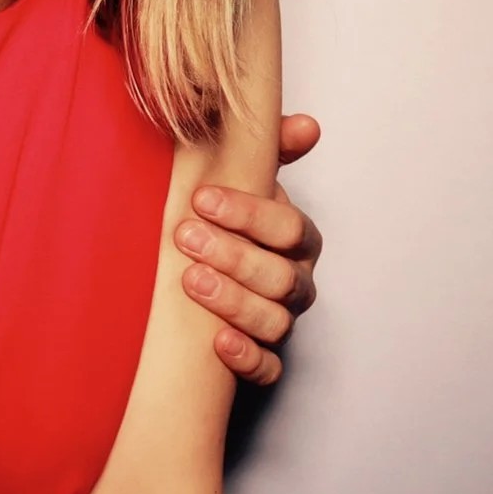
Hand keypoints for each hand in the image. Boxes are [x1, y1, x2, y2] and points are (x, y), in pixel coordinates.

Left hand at [177, 114, 320, 386]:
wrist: (198, 281)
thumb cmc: (223, 225)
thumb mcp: (240, 183)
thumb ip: (268, 150)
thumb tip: (307, 126)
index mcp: (293, 239)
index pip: (287, 227)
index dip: (248, 213)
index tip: (202, 197)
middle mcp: (295, 281)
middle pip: (281, 275)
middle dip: (233, 254)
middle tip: (185, 236)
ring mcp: (282, 321)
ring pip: (276, 320)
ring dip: (234, 301)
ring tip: (191, 281)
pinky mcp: (266, 360)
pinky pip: (269, 367)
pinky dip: (247, 357)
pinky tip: (218, 343)